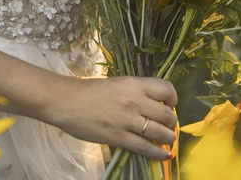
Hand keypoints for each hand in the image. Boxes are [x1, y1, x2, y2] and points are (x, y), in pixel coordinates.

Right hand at [51, 75, 177, 161]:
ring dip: (168, 137)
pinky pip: (145, 148)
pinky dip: (158, 153)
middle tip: (168, 125)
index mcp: (133, 84)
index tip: (171, 104)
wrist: (68, 102)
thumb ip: (134, 92)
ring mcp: (128, 120)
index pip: (166, 89)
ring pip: (160, 132)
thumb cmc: (89, 90)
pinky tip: (164, 155)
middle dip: (171, 122)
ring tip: (168, 139)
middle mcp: (135, 101)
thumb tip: (152, 104)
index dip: (173, 98)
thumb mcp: (116, 84)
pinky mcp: (119, 137)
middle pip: (167, 114)